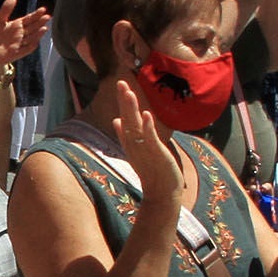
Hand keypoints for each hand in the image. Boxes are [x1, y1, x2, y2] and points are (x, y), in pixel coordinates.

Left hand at [0, 0, 50, 75]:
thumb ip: (6, 9)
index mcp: (18, 25)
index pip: (29, 19)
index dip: (36, 14)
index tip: (43, 9)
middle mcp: (21, 34)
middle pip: (33, 27)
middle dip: (40, 23)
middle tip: (47, 17)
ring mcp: (20, 43)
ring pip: (31, 38)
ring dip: (38, 34)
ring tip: (44, 28)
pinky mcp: (17, 53)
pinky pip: (26, 49)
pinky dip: (31, 46)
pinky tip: (35, 42)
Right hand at [101, 79, 181, 212]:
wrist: (161, 194)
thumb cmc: (151, 172)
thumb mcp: (137, 151)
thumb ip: (126, 136)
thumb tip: (116, 121)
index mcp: (131, 142)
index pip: (125, 118)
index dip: (122, 102)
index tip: (121, 84)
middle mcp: (134, 145)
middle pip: (127, 119)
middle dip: (124, 101)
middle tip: (121, 82)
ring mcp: (144, 150)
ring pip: (135, 127)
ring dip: (132, 110)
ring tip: (129, 93)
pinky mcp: (156, 155)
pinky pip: (150, 139)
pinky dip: (147, 127)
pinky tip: (146, 115)